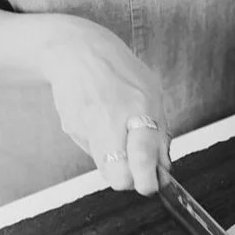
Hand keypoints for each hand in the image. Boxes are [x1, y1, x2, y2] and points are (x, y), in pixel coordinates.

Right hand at [39, 16, 170, 194]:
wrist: (75, 49)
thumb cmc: (116, 67)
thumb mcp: (150, 89)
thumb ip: (158, 130)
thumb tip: (163, 169)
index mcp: (139, 105)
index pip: (143, 156)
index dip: (147, 180)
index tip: (151, 185)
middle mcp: (112, 117)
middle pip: (119, 176)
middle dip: (129, 179)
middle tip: (134, 166)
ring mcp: (88, 124)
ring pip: (104, 168)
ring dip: (113, 162)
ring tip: (116, 134)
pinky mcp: (71, 128)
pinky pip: (91, 151)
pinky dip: (98, 145)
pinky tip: (99, 121)